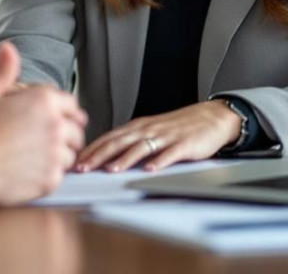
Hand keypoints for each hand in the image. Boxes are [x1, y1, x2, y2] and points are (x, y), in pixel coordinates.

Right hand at [0, 42, 87, 205]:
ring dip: (60, 155)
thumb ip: (4, 71)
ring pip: (70, 155)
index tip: (63, 118)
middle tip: (50, 140)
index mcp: (44, 101)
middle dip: (66, 134)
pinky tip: (33, 172)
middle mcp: (55, 125)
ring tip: (40, 157)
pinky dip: (50, 175)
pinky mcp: (50, 179)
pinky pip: (60, 176)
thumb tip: (9, 49)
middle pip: (76, 131)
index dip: (66, 111)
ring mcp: (55, 154)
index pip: (71, 104)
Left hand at [74, 100, 240, 172]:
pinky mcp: (185, 144)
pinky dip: (159, 161)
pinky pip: (170, 153)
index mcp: (138, 127)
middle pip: (119, 142)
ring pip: (141, 147)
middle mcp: (149, 129)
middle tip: (83, 168)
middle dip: (99, 155)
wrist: (211, 117)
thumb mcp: (151, 131)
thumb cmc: (178, 127)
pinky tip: (150, 170)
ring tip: (111, 170)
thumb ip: (131, 141)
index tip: (75, 162)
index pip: (109, 138)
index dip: (92, 149)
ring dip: (125, 159)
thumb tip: (106, 156)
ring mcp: (167, 136)